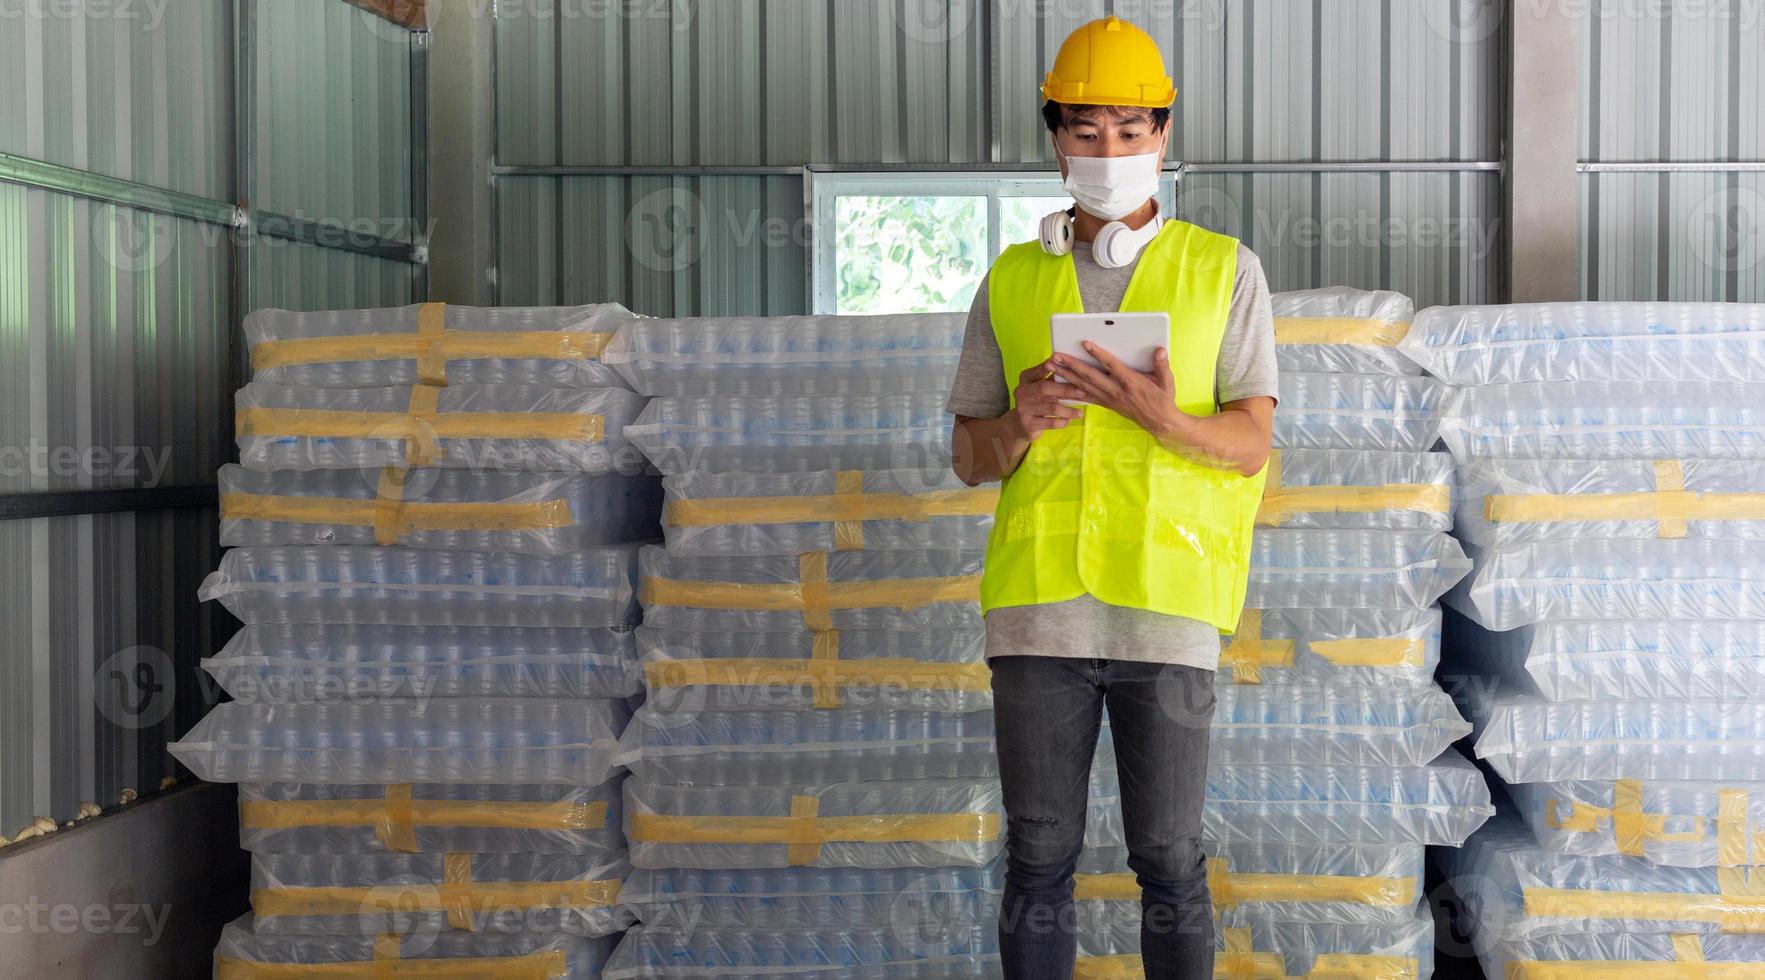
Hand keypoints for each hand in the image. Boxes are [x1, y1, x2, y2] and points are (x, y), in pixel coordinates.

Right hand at [1007, 360, 1084, 442]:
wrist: (1018, 424)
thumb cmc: (1036, 402)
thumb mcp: (1039, 388)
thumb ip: (1052, 379)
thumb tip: (1075, 370)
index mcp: (1026, 379)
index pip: (1039, 371)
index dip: (1052, 368)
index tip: (1067, 365)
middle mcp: (1022, 392)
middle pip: (1044, 388)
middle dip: (1066, 389)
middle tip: (1082, 392)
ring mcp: (1024, 409)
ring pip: (1051, 408)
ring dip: (1069, 410)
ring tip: (1080, 413)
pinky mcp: (1028, 424)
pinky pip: (1051, 422)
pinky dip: (1062, 422)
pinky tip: (1069, 420)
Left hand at [1051, 343, 1191, 437]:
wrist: (1159, 422)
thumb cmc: (1163, 399)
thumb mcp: (1167, 381)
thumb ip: (1162, 365)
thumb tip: (1160, 350)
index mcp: (1131, 382)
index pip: (1111, 365)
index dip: (1098, 354)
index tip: (1085, 343)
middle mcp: (1116, 391)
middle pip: (1089, 375)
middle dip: (1070, 364)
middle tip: (1054, 355)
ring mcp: (1109, 398)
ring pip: (1083, 385)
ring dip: (1066, 375)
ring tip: (1051, 366)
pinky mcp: (1106, 404)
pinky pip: (1086, 396)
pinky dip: (1072, 390)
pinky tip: (1059, 385)